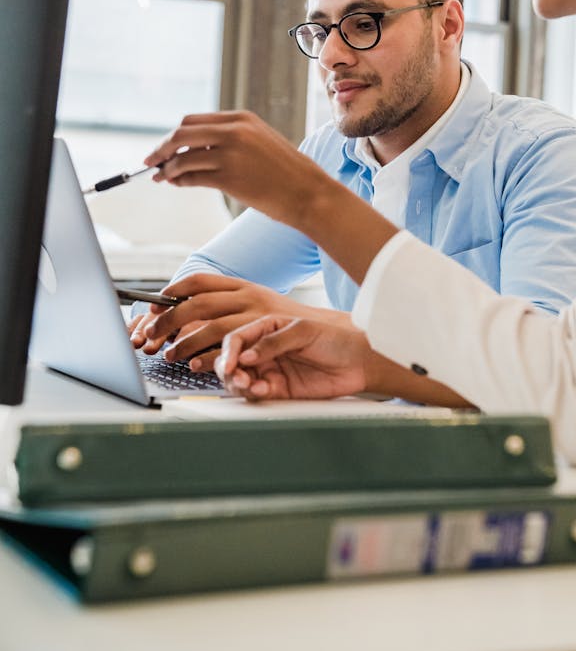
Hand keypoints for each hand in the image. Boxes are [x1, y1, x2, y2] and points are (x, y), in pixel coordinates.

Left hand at [128, 273, 346, 372]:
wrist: (349, 346)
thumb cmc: (302, 343)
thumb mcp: (261, 331)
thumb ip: (231, 333)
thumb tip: (187, 342)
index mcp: (246, 292)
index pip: (202, 283)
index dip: (174, 293)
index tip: (150, 309)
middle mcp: (256, 299)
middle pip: (202, 303)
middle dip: (172, 321)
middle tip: (152, 340)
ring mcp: (274, 314)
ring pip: (225, 326)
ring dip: (198, 344)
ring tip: (183, 360)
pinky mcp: (297, 330)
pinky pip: (264, 343)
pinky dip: (244, 356)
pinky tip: (229, 367)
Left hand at [143, 112, 326, 222]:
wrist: (309, 192)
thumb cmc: (285, 171)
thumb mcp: (259, 142)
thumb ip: (229, 139)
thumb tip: (191, 150)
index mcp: (241, 119)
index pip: (193, 121)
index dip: (173, 135)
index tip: (163, 147)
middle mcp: (234, 132)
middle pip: (181, 133)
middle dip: (162, 148)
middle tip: (151, 162)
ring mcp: (231, 154)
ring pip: (183, 158)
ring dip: (168, 169)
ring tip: (162, 177)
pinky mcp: (229, 178)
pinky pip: (192, 178)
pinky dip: (179, 181)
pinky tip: (176, 184)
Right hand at [217, 314, 372, 400]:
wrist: (358, 362)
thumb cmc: (335, 338)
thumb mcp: (304, 330)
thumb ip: (274, 342)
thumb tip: (248, 355)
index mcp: (267, 328)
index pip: (237, 339)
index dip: (229, 351)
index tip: (230, 363)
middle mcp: (265, 350)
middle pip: (233, 362)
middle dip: (229, 371)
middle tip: (239, 377)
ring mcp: (271, 370)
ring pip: (240, 380)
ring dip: (239, 384)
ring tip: (250, 385)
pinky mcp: (279, 390)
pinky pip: (257, 394)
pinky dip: (255, 394)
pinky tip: (263, 390)